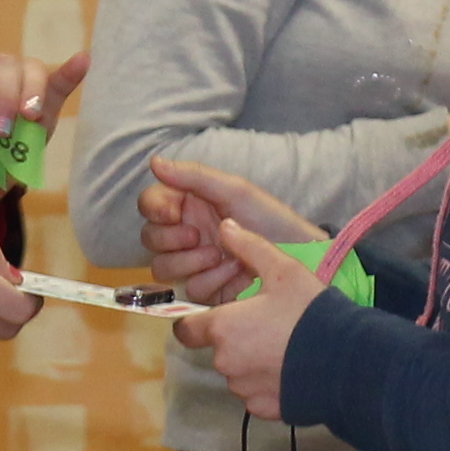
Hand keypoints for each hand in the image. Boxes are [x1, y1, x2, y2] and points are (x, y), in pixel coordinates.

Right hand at [136, 154, 321, 305]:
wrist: (299, 256)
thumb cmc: (270, 218)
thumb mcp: (235, 191)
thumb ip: (193, 176)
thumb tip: (154, 161)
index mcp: (189, 205)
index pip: (151, 205)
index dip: (154, 209)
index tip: (172, 213)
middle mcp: (186, 233)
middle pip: (150, 238)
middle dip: (172, 239)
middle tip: (199, 236)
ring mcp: (194, 263)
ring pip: (162, 267)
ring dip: (189, 261)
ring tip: (219, 255)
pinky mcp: (206, 289)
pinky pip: (188, 288)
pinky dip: (210, 280)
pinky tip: (233, 273)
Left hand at [170, 223, 314, 419]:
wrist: (346, 362)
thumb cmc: (309, 312)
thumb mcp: (283, 270)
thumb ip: (249, 247)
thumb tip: (225, 227)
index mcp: (223, 327)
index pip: (186, 330)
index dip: (196, 322)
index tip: (217, 316)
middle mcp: (225, 362)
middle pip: (218, 349)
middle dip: (235, 338)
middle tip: (267, 326)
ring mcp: (243, 389)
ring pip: (237, 372)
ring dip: (251, 362)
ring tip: (284, 348)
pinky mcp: (263, 409)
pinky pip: (256, 394)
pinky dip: (267, 383)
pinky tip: (291, 370)